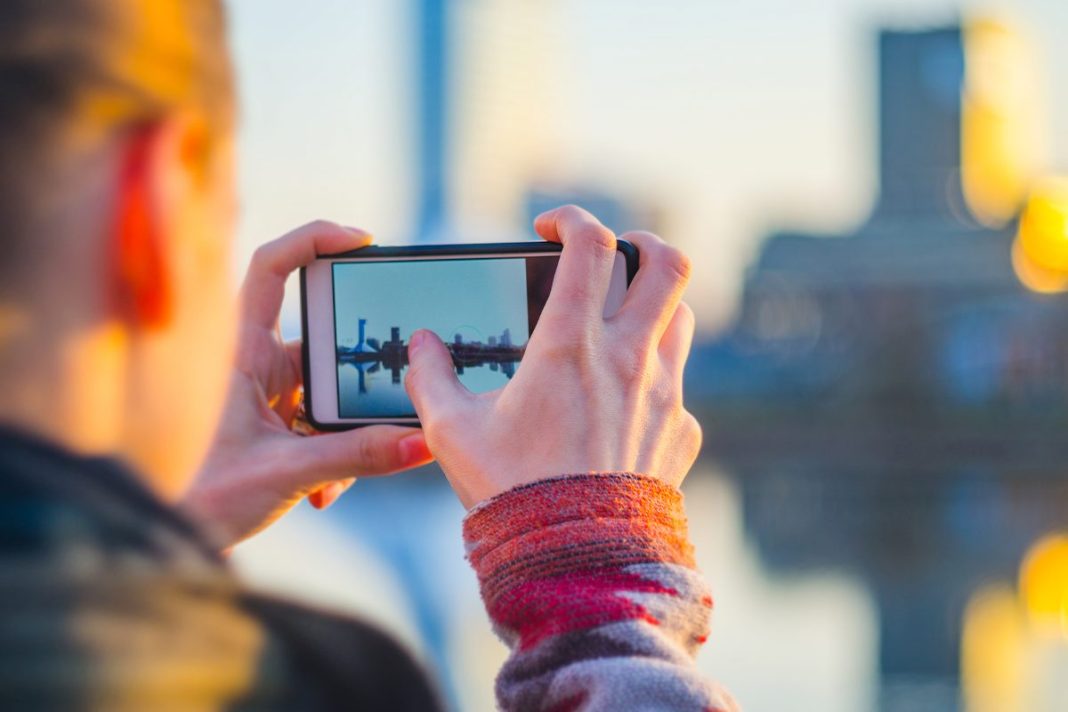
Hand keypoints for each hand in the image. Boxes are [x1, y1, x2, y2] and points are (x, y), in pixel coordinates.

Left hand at [183, 221, 432, 546]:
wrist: (174, 540)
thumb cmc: (202, 498)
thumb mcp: (287, 472)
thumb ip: (357, 455)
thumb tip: (421, 442)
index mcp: (240, 351)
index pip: (270, 268)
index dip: (314, 239)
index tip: (363, 241)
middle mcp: (254, 363)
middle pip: (323, 339)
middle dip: (356, 375)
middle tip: (385, 396)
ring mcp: (268, 394)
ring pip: (330, 389)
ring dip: (346, 428)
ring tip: (339, 476)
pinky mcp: (278, 424)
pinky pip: (324, 422)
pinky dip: (337, 452)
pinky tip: (327, 492)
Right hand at [404, 205, 700, 507]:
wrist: (574, 564)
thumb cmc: (510, 493)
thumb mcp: (451, 431)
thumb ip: (431, 377)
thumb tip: (421, 345)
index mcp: (570, 345)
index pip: (590, 244)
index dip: (572, 218)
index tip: (550, 227)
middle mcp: (628, 359)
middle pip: (668, 263)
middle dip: (641, 242)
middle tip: (612, 254)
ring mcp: (664, 394)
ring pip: (678, 319)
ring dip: (650, 308)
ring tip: (615, 326)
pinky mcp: (681, 431)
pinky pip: (677, 386)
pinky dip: (652, 379)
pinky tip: (621, 407)